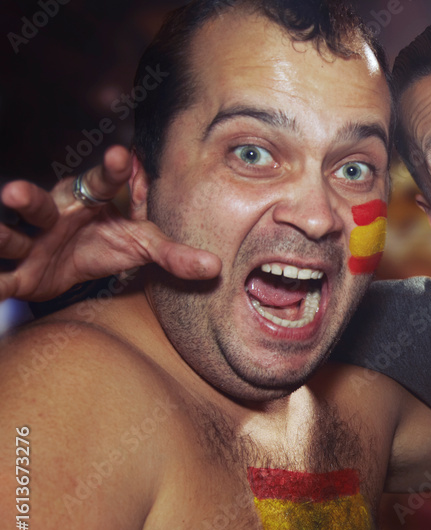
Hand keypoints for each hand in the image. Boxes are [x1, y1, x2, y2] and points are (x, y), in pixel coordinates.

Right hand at [0, 145, 219, 301]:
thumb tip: (215, 267)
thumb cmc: (107, 241)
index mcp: (89, 201)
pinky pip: (3, 280)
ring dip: (0, 236)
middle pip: (41, 205)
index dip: (111, 170)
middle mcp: (55, 215)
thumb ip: (173, 253)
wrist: (70, 265)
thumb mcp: (142, 244)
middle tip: (13, 192)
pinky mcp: (21, 273)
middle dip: (26, 198)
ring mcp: (32, 243)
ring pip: (11, 236)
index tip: (122, 154)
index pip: (102, 183)